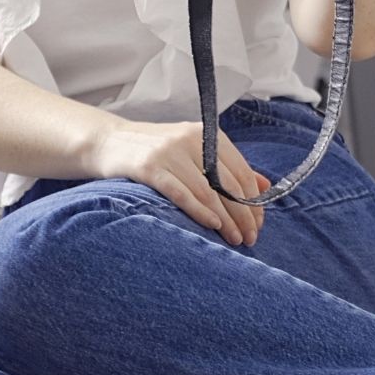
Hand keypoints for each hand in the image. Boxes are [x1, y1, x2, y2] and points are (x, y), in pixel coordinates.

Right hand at [90, 119, 270, 248]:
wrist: (109, 142)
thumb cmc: (156, 151)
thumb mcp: (195, 151)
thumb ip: (228, 167)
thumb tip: (265, 186)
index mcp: (208, 135)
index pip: (241, 172)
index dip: (254, 201)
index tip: (259, 224)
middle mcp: (192, 140)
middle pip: (228, 183)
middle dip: (244, 214)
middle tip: (251, 238)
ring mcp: (170, 152)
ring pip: (208, 191)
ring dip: (225, 220)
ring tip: (235, 239)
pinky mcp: (149, 167)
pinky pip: (180, 192)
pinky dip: (199, 210)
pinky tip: (212, 226)